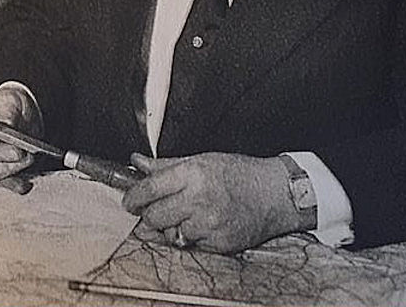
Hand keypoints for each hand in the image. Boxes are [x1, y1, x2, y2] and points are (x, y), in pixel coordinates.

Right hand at [0, 86, 42, 180]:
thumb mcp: (9, 98)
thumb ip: (7, 110)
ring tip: (28, 158)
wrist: (20, 113)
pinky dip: (15, 185)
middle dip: (2, 154)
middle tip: (18, 150)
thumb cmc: (9, 103)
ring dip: (11, 167)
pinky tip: (26, 185)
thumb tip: (7, 123)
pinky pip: (5, 182)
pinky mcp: (0, 172)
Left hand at [122, 152, 298, 253]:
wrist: (276, 194)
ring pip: (170, 234)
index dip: (133, 197)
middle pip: (154, 216)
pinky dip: (189, 237)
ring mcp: (210, 225)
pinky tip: (201, 224)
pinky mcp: (219, 244)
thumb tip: (137, 163)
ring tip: (185, 215)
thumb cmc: (240, 173)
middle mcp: (200, 200)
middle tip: (155, 208)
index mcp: (193, 174)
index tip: (130, 201)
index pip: (149, 189)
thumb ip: (165, 165)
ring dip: (170, 227)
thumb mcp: (202, 160)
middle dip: (150, 214)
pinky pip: (190, 245)